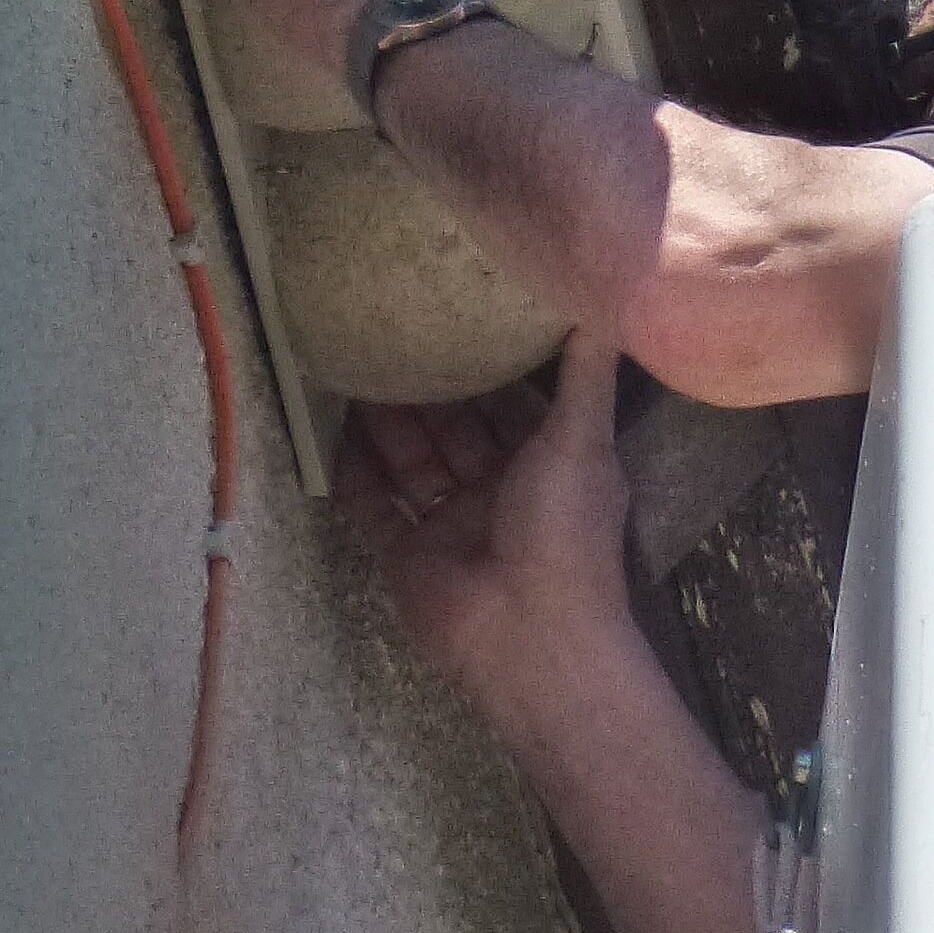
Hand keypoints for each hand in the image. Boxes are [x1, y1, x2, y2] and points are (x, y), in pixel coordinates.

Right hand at [333, 337, 630, 730]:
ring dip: (384, 419)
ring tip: (347, 359)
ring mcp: (452, 524)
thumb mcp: (582, 439)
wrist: (527, 636)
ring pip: (411, 460)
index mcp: (550, 462)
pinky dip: (351, 473)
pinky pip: (373, 507)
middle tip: (386, 325)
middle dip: (426, 385)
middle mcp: (500, 489)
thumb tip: (610, 295)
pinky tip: (323, 427)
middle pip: (455, 427)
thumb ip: (587, 372)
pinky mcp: (408, 555)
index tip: (454, 309)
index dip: (486, 362)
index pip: (512, 401)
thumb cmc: (563, 530)